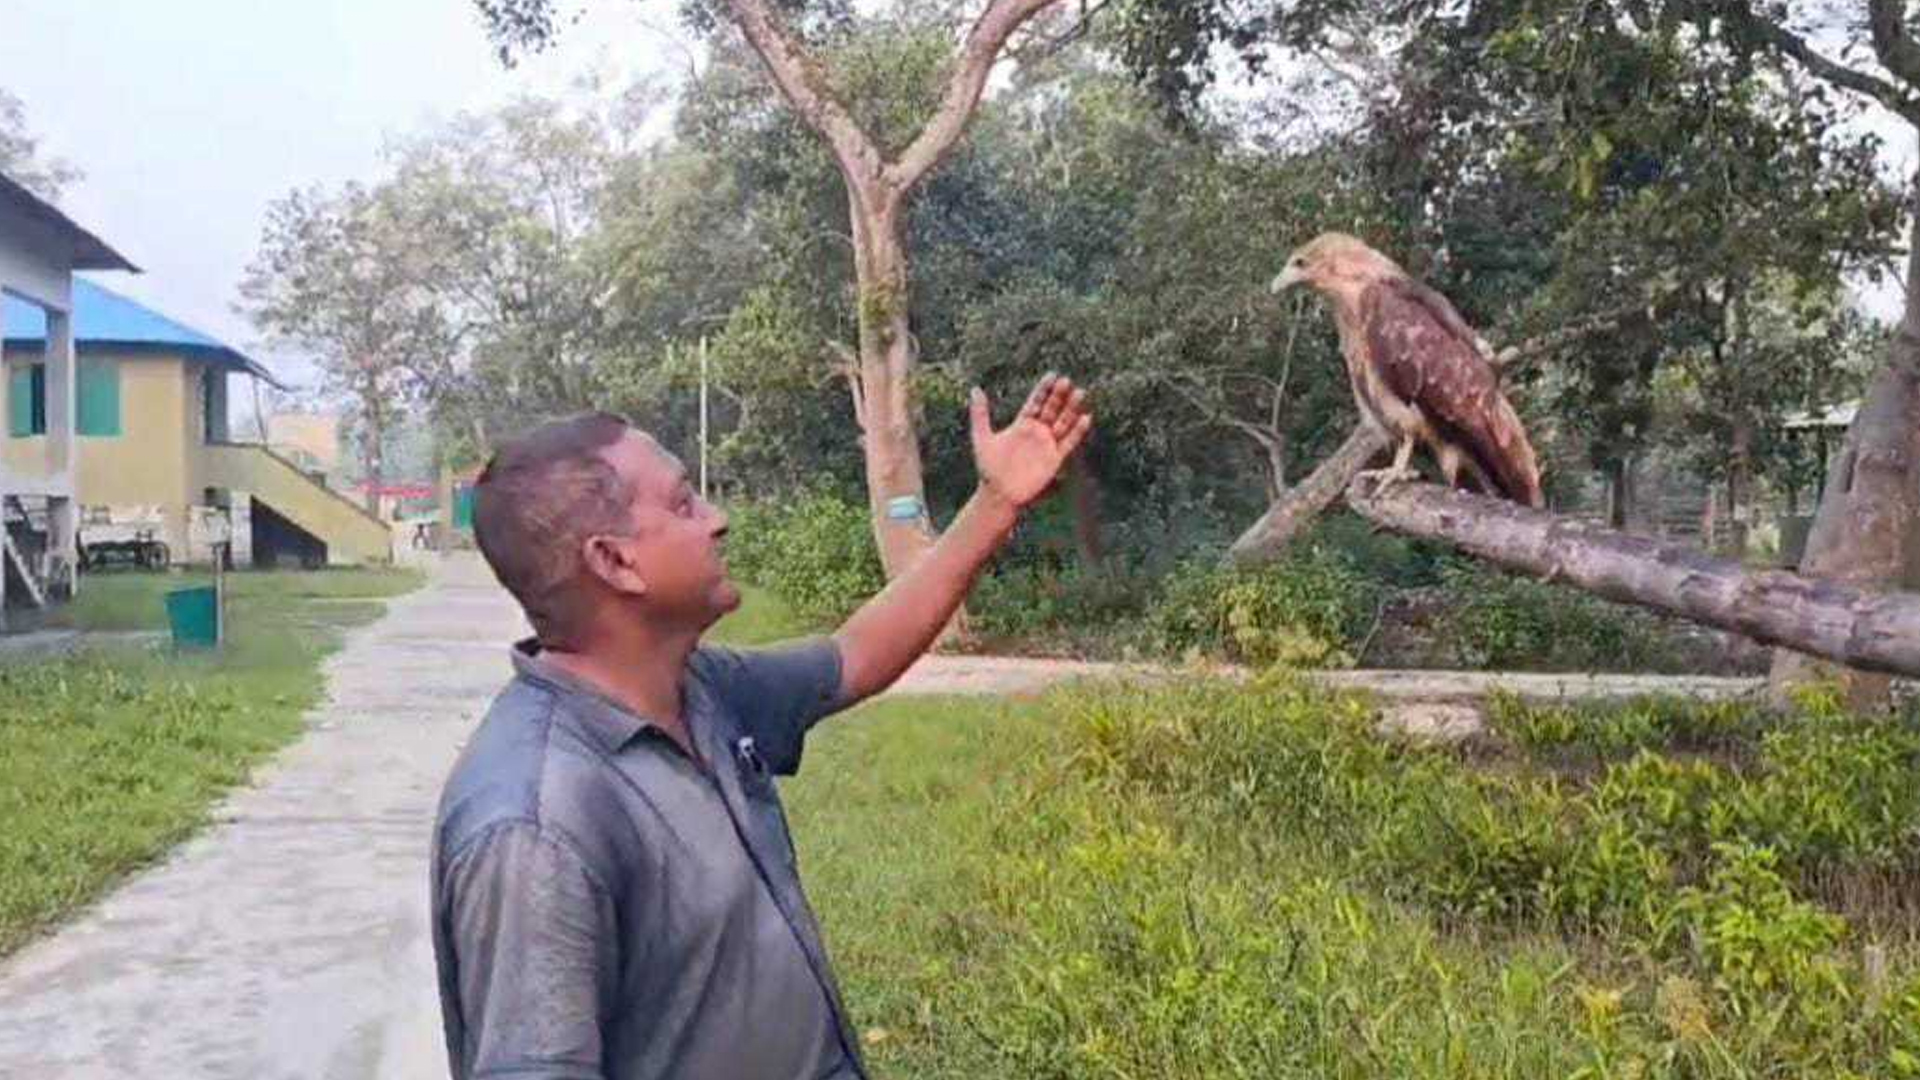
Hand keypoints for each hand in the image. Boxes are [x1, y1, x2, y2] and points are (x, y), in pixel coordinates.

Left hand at [968, 373, 1092, 510]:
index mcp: (1021, 424)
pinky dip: (1077, 431)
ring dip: (1071, 409)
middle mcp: (1037, 432)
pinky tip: (1086, 418)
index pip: (1036, 402)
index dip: (1043, 390)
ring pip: (1063, 423)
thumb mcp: (982, 437)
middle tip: (1067, 381)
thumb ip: (980, 414)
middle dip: (1059, 396)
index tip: (1052, 375)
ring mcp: (1047, 444)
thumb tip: (975, 389)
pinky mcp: (1055, 459)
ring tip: (1080, 393)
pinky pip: (1069, 443)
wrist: (999, 493)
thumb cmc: (989, 468)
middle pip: (1051, 409)